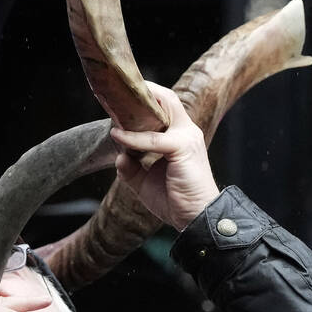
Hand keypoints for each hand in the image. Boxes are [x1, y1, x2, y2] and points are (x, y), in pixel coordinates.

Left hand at [109, 82, 219, 230]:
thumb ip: (130, 167)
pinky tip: (118, 137)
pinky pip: (153, 139)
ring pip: (162, 109)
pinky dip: (133, 137)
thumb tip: (119, 155)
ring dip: (136, 109)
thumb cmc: (176, 200)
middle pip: (167, 98)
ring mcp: (187, 137)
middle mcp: (186, 131)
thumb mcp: (145, 182)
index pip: (166, 105)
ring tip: (114, 109)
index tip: (121, 100)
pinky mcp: (183, 149)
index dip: (146, 99)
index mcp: (181, 136)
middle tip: (116, 98)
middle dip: (143, 93)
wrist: (197, 219)